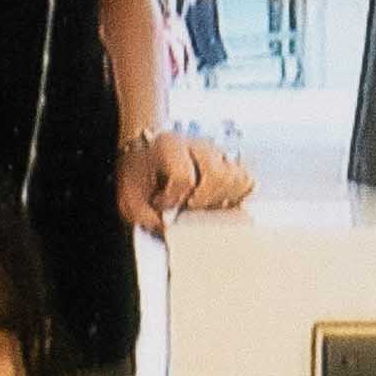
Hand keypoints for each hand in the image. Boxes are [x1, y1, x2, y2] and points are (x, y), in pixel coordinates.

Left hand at [115, 128, 254, 234]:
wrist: (145, 146)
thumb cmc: (137, 171)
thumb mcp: (129, 193)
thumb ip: (144, 215)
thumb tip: (168, 229)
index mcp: (169, 147)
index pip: (184, 176)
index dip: (173, 198)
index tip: (159, 204)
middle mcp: (197, 146)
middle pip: (218, 173)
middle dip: (203, 199)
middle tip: (188, 207)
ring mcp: (216, 153)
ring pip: (238, 176)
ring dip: (223, 198)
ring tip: (205, 206)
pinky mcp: (228, 163)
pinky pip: (247, 181)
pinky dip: (238, 197)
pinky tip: (221, 205)